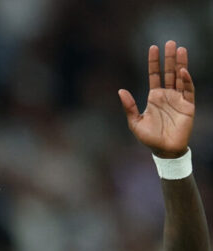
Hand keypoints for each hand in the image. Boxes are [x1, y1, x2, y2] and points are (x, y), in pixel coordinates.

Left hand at [119, 40, 194, 157]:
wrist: (164, 150)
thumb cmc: (149, 138)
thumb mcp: (135, 122)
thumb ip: (129, 106)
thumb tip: (120, 90)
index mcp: (154, 97)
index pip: (154, 75)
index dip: (154, 62)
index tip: (153, 48)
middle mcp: (167, 95)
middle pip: (168, 72)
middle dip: (169, 58)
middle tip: (170, 42)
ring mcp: (178, 99)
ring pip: (180, 77)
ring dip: (180, 63)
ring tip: (180, 49)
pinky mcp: (187, 106)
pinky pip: (188, 90)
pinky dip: (186, 80)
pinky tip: (183, 71)